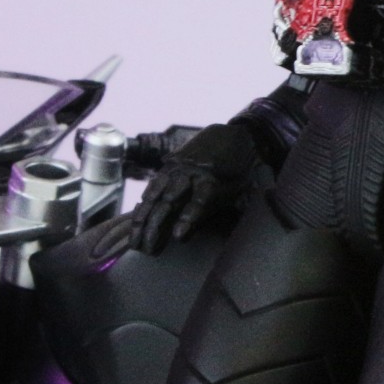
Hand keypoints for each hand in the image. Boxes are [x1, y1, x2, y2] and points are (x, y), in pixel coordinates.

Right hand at [129, 122, 258, 254]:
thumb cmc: (244, 168)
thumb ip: (242, 207)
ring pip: (156, 194)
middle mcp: (193, 172)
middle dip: (157, 226)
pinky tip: (135, 222)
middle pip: (171, 200)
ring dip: (143, 218)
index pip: (200, 200)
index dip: (189, 218)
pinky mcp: (169, 165)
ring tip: (134, 242)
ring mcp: (178, 167)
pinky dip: (143, 204)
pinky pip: (153, 186)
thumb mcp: (249, 186)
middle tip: (147, 249)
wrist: (234, 133)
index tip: (179, 237)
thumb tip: (248, 234)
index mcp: (215, 178)